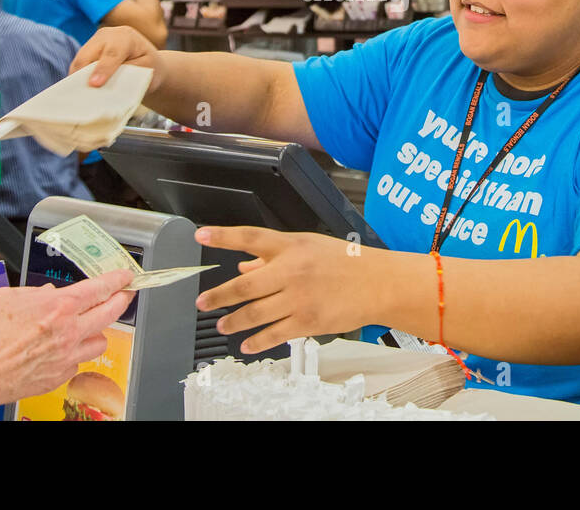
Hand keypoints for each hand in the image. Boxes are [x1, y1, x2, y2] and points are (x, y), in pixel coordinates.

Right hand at [0, 269, 132, 405]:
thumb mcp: (7, 298)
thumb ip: (33, 294)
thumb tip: (47, 295)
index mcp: (59, 307)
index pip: (101, 288)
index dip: (118, 279)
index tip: (126, 276)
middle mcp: (69, 331)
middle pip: (112, 312)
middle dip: (122, 300)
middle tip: (124, 295)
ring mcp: (67, 356)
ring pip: (101, 341)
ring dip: (98, 331)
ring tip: (88, 327)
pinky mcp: (60, 376)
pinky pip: (79, 361)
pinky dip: (75, 353)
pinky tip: (61, 350)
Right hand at [70, 26, 160, 88]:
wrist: (148, 62)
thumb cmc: (150, 67)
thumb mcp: (146, 71)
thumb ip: (127, 74)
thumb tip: (106, 85)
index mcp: (127, 37)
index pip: (112, 53)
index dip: (102, 69)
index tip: (94, 84)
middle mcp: (108, 34)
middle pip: (89, 55)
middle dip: (82, 75)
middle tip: (80, 96)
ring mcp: (96, 40)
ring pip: (80, 60)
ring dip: (77, 78)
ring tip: (77, 97)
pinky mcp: (88, 49)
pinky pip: (78, 64)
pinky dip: (77, 78)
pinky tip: (78, 91)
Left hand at [194, 226, 382, 353]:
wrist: (378, 283)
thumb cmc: (346, 262)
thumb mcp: (309, 247)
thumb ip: (273, 256)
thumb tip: (244, 263)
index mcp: (291, 246)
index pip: (250, 237)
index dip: (223, 236)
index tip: (201, 235)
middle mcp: (291, 271)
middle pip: (245, 284)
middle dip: (219, 295)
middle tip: (203, 302)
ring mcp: (298, 298)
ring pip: (255, 313)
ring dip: (233, 321)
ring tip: (222, 324)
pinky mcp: (307, 321)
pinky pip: (274, 334)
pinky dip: (256, 341)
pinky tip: (246, 343)